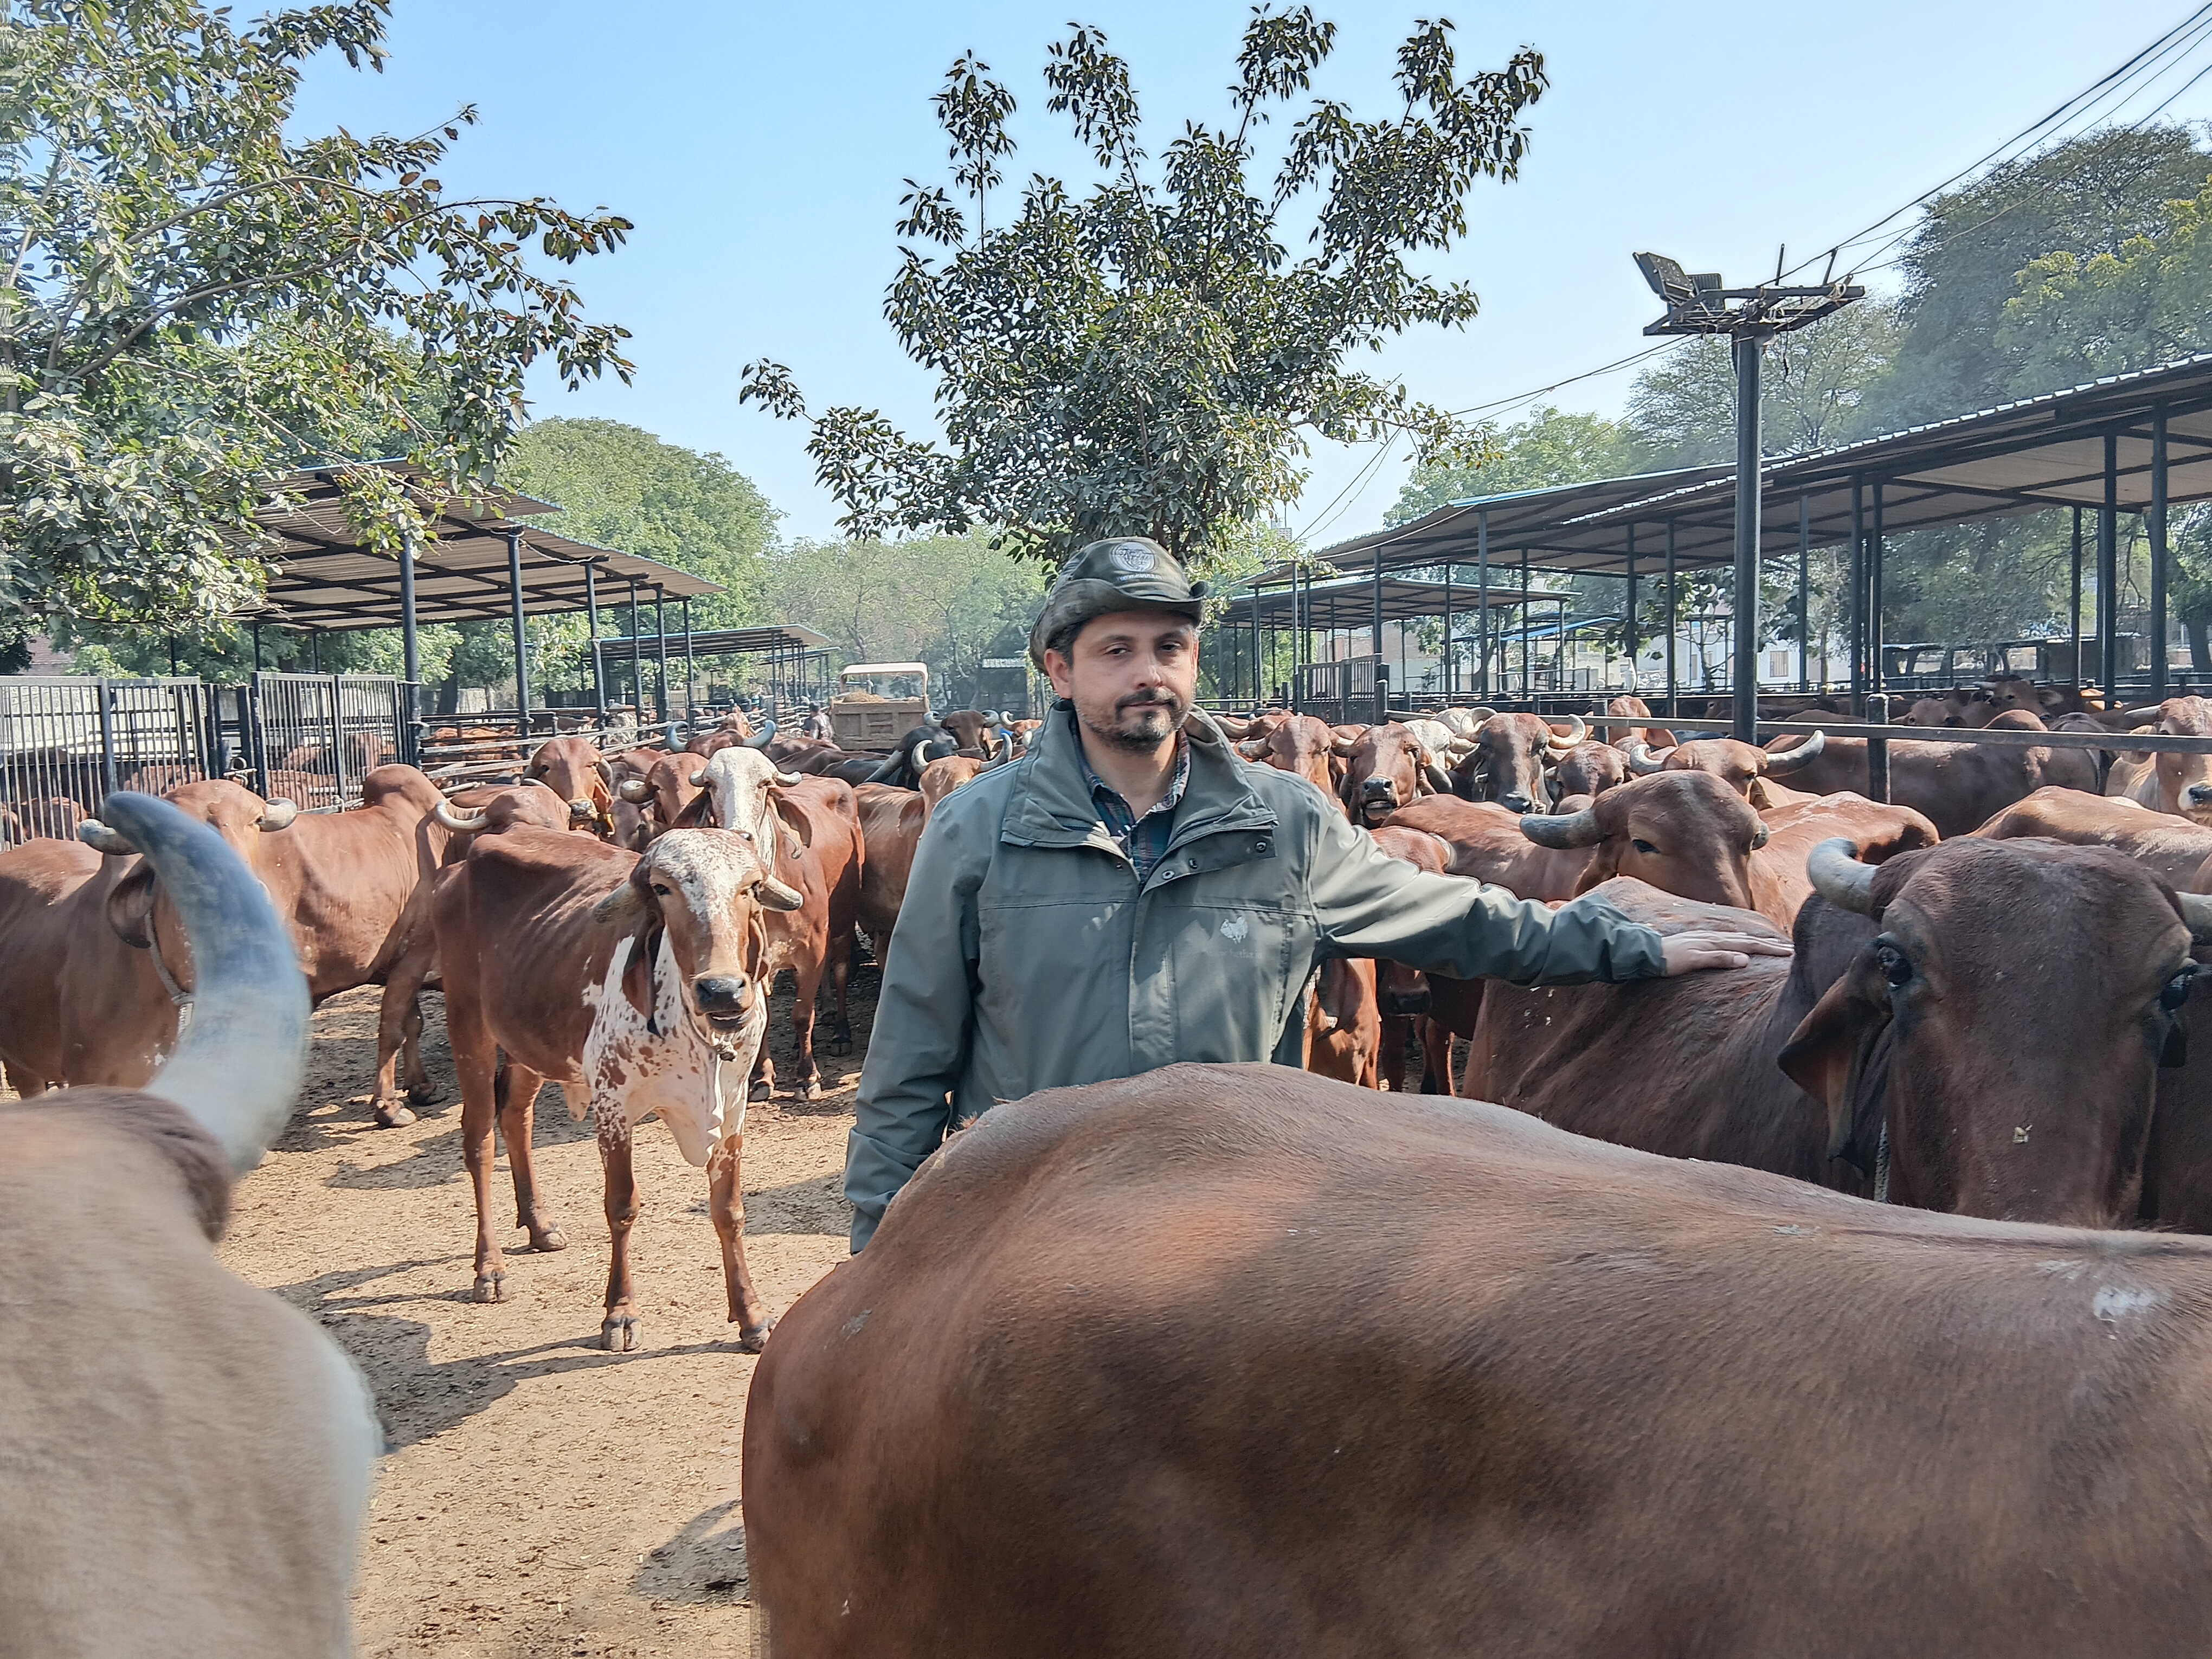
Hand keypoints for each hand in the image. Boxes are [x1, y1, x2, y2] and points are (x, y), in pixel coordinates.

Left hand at [1661, 930, 1793, 975]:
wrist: (1646, 952)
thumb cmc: (1669, 959)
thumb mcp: (1694, 960)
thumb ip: (1719, 959)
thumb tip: (1746, 960)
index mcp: (1716, 941)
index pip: (1750, 944)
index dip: (1770, 948)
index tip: (1790, 951)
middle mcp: (1713, 937)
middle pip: (1747, 939)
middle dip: (1769, 944)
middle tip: (1790, 947)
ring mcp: (1706, 938)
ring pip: (1738, 938)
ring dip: (1756, 941)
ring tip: (1771, 943)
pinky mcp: (1699, 941)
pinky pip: (1727, 939)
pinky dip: (1740, 941)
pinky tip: (1740, 941)